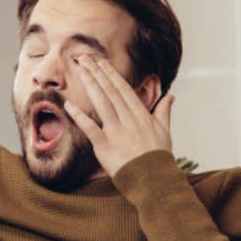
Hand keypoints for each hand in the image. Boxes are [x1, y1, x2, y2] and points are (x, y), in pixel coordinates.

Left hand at [64, 55, 174, 176]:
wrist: (154, 182)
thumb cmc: (158, 158)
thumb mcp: (165, 132)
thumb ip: (164, 112)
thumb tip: (170, 96)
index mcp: (141, 115)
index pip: (123, 89)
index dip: (110, 74)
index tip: (100, 61)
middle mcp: (128, 120)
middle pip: (110, 92)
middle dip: (97, 73)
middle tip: (84, 58)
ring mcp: (116, 133)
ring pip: (101, 104)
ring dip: (90, 85)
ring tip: (80, 71)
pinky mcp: (105, 147)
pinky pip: (90, 129)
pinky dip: (79, 117)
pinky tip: (69, 105)